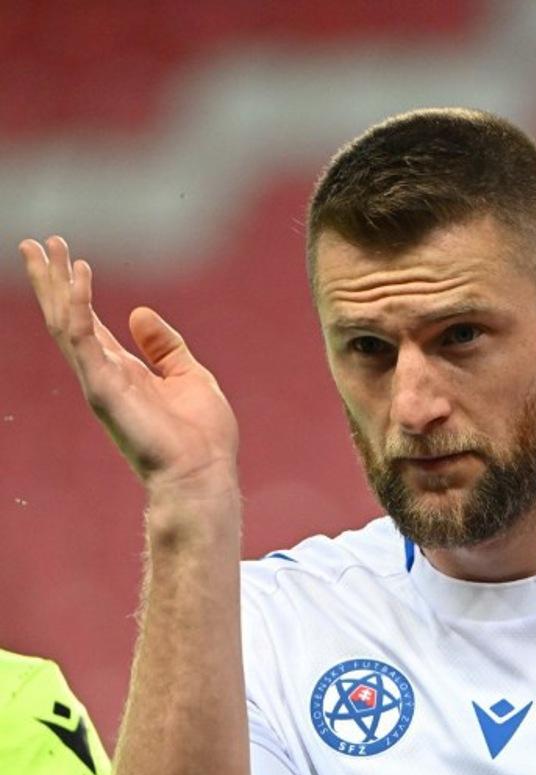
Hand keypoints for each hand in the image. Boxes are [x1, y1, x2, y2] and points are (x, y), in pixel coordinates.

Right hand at [19, 236, 238, 494]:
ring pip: (65, 323)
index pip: (89, 323)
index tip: (66, 255)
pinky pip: (83, 338)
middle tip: (37, 242)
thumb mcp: (188, 377)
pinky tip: (80, 274)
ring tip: (46, 247)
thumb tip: (139, 313)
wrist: (202, 474)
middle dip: (52, 280)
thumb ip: (164, 346)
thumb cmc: (201, 437)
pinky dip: (79, 304)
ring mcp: (100, 381)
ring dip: (55, 284)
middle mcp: (105, 374)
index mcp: (124, 372)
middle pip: (68, 318)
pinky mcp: (103, 388)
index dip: (75, 289)